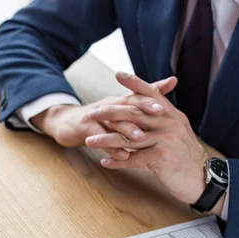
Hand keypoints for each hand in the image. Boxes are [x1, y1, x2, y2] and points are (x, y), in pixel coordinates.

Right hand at [30, 77, 176, 157]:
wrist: (66, 124)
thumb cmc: (98, 118)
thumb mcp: (120, 108)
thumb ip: (146, 96)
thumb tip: (172, 81)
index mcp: (119, 101)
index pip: (137, 96)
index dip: (152, 98)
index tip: (168, 104)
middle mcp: (108, 106)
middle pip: (127, 104)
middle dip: (144, 108)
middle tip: (161, 114)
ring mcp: (95, 117)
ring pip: (113, 122)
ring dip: (127, 129)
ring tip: (142, 138)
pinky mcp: (84, 129)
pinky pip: (99, 137)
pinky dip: (110, 147)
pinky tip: (121, 155)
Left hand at [85, 72, 217, 210]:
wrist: (204, 178)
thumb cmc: (185, 156)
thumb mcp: (177, 133)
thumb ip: (163, 119)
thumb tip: (150, 107)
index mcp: (172, 115)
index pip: (151, 94)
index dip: (135, 83)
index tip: (118, 74)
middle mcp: (169, 123)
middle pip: (134, 113)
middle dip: (109, 113)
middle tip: (90, 115)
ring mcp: (165, 140)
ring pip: (128, 137)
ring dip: (106, 140)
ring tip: (88, 142)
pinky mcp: (161, 157)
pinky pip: (133, 159)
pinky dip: (117, 162)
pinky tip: (104, 163)